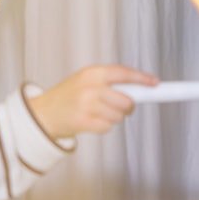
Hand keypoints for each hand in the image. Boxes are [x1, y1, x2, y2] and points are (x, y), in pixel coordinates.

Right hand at [29, 64, 157, 137]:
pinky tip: (92, 121)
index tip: (155, 83)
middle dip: (128, 107)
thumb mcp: (86, 80)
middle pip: (126, 100)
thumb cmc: (69, 96)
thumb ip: (109, 81)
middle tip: (121, 107)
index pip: (124, 73)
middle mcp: (90, 87)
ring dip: (114, 118)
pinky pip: (108, 127)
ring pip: (118, 116)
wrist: (43, 113)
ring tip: (98, 113)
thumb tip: (141, 88)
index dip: (142, 78)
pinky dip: (104, 126)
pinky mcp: (83, 122)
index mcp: (92, 73)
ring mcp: (87, 105)